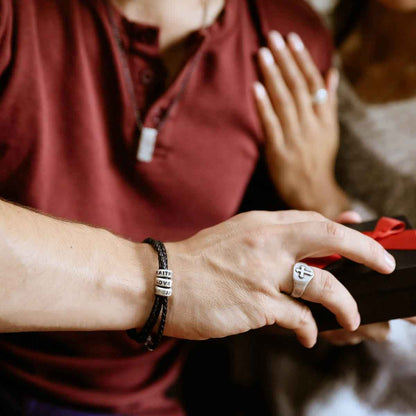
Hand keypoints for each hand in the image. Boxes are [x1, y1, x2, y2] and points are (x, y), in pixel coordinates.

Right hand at [164, 210, 395, 346]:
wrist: (160, 280)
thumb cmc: (196, 261)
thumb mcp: (235, 236)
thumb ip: (268, 239)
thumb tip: (300, 247)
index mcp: (260, 224)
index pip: (313, 219)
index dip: (344, 228)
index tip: (365, 234)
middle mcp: (266, 243)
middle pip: (328, 238)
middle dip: (364, 251)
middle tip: (384, 264)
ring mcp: (262, 273)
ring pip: (323, 285)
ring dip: (344, 305)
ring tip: (350, 318)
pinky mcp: (255, 304)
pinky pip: (298, 317)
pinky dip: (308, 328)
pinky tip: (305, 334)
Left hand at [253, 31, 348, 219]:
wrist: (313, 194)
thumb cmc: (319, 159)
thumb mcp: (330, 129)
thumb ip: (328, 101)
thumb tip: (331, 73)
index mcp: (324, 118)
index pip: (313, 82)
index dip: (302, 59)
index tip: (292, 39)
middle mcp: (311, 125)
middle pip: (298, 86)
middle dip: (285, 61)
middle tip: (272, 38)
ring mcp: (295, 138)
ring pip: (285, 101)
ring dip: (274, 77)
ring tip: (263, 55)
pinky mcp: (279, 152)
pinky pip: (271, 125)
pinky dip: (264, 106)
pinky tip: (256, 88)